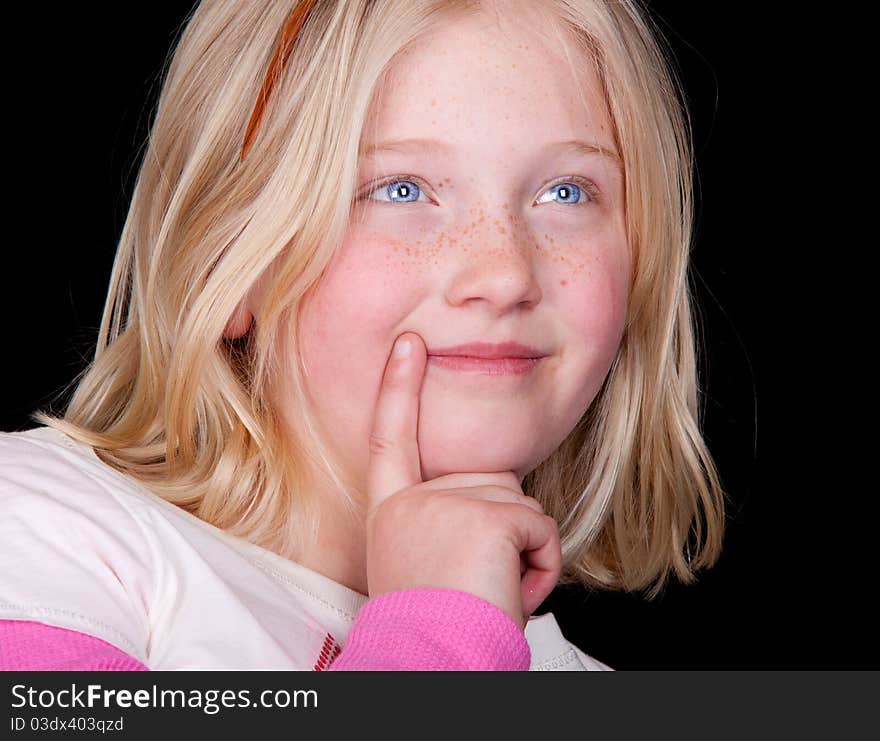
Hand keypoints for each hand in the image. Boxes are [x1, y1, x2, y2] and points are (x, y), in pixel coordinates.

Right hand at [365, 332, 561, 628]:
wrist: (433, 666)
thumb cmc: (435, 626)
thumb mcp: (421, 560)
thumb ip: (443, 512)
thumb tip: (494, 486)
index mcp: (391, 510)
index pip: (391, 438)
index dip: (398, 389)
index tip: (408, 343)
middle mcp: (411, 501)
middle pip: (488, 478)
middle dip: (503, 525)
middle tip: (475, 579)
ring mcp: (445, 504)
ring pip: (518, 499)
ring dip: (521, 547)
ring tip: (487, 588)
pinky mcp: (486, 516)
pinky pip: (540, 525)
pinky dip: (541, 563)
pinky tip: (508, 591)